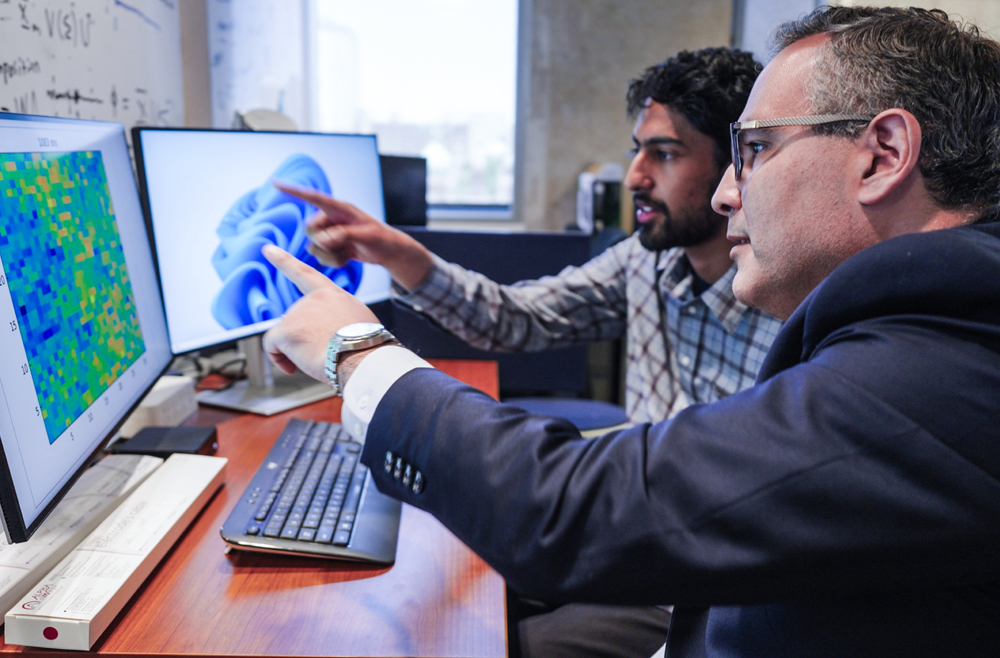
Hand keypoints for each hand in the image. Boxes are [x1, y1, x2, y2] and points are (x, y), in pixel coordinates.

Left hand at [261, 245, 378, 382]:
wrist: (363, 359)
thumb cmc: (365, 348)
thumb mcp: (358, 322)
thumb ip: (338, 317)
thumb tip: (327, 331)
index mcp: (332, 295)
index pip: (305, 274)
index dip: (284, 261)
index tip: (267, 249)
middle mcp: (313, 299)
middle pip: (296, 321)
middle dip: (304, 339)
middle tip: (326, 352)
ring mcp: (298, 312)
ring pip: (286, 336)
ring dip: (297, 351)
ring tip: (321, 358)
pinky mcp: (287, 330)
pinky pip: (272, 347)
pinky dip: (279, 359)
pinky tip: (294, 368)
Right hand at [272, 181, 433, 289]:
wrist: (389, 251)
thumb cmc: (382, 238)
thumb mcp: (367, 235)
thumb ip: (344, 235)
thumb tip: (324, 239)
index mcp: (340, 209)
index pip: (313, 197)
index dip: (293, 190)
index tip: (274, 182)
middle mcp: (332, 219)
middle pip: (310, 229)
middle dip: (323, 240)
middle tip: (344, 243)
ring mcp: (331, 234)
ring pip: (314, 246)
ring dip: (331, 254)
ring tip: (350, 252)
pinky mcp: (332, 247)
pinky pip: (322, 258)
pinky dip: (335, 261)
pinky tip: (349, 257)